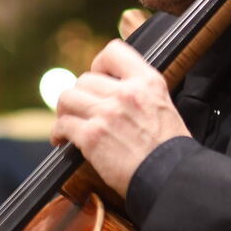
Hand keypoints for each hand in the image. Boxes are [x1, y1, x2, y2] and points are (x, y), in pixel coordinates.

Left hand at [51, 39, 190, 196]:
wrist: (171, 178)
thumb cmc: (169, 149)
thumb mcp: (163, 106)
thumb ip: (139, 92)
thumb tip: (113, 88)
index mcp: (147, 82)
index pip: (113, 51)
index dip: (99, 64)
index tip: (98, 77)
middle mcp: (126, 93)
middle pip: (85, 79)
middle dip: (81, 95)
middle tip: (82, 109)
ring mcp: (107, 113)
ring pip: (68, 98)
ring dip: (66, 110)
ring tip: (69, 121)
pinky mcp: (92, 136)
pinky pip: (63, 125)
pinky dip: (59, 133)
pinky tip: (62, 140)